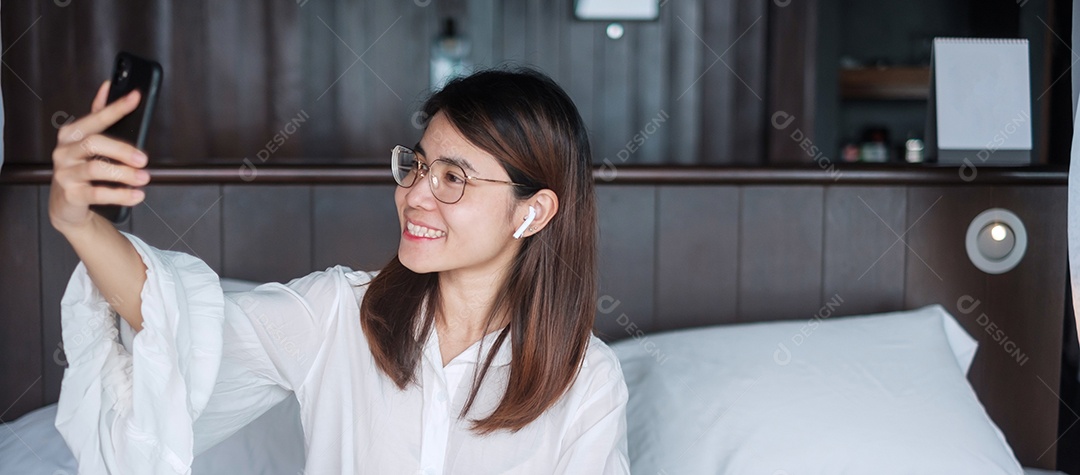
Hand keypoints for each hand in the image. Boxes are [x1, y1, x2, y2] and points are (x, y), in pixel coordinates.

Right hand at [49, 81, 150, 232]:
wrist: (67, 204)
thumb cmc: (82, 168)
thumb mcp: (88, 142)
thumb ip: (98, 115)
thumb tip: (108, 86)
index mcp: (71, 135)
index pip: (96, 117)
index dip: (116, 107)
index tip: (136, 97)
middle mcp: (64, 151)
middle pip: (94, 143)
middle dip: (123, 149)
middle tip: (144, 159)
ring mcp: (65, 173)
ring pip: (96, 168)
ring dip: (124, 173)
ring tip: (143, 178)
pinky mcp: (71, 195)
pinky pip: (97, 193)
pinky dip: (121, 194)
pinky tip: (136, 195)